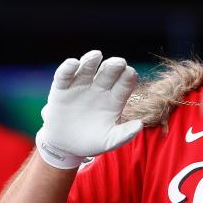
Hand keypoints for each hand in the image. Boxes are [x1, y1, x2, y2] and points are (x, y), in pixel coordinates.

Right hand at [36, 50, 142, 168]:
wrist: (65, 147)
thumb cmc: (92, 142)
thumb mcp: (109, 141)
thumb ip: (125, 134)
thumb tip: (141, 124)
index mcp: (115, 99)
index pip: (125, 83)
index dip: (128, 77)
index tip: (130, 74)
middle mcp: (100, 89)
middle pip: (109, 72)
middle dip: (114, 65)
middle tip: (118, 63)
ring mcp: (81, 86)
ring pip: (88, 68)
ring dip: (91, 60)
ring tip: (96, 55)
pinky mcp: (62, 89)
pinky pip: (65, 75)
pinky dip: (68, 68)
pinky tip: (73, 63)